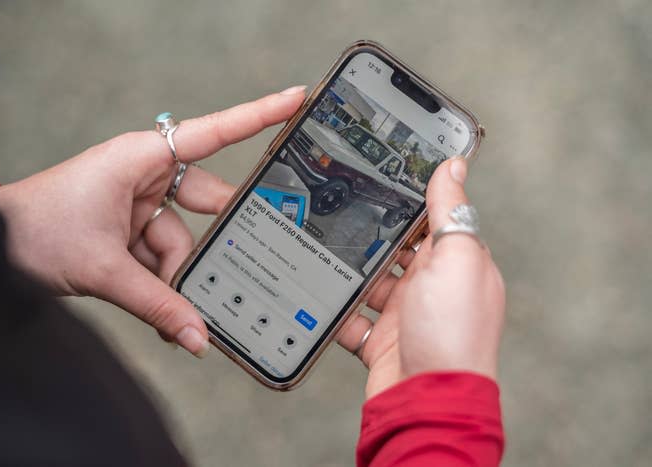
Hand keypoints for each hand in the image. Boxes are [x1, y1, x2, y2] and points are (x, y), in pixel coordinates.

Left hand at [0, 86, 306, 357]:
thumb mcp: (104, 268)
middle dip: (212, 246)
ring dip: (176, 280)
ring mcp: (139, 203)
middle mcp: (145, 175)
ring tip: (175, 319)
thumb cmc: (35, 232)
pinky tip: (165, 315)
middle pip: (205, 204)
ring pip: (183, 242)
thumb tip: (199, 337)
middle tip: (240, 268)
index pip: (213, 133)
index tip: (297, 99)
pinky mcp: (131, 229)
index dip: (259, 116)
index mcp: (141, 158)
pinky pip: (164, 257)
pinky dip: (163, 286)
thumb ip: (158, 304)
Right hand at [336, 157, 505, 398]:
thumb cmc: (453, 333)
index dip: (412, 198)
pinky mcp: (380, 340)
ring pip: (369, 281)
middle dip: (372, 233)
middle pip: (396, 249)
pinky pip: (352, 318)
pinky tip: (318, 294)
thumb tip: (455, 165)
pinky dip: (336, 309)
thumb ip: (450, 211)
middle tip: (342, 209)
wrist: (426, 402)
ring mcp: (405, 314)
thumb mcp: (456, 258)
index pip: (434, 220)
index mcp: (457, 262)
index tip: (383, 174)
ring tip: (324, 247)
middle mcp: (433, 287)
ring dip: (350, 270)